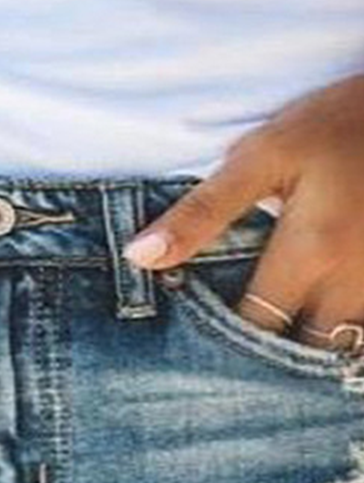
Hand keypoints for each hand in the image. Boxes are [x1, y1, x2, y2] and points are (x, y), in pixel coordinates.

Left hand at [122, 73, 363, 350]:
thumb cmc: (336, 125)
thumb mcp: (262, 154)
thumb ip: (202, 212)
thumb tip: (140, 258)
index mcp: (310, 254)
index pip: (256, 328)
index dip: (225, 341)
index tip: (197, 340)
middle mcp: (354, 285)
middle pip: (304, 352)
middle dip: (270, 357)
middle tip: (231, 353)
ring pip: (343, 347)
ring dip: (310, 348)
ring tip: (275, 337)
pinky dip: (344, 332)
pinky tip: (318, 316)